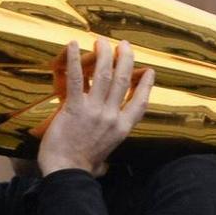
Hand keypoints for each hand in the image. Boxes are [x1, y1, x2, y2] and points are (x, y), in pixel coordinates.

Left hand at [37, 38, 154, 176]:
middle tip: (124, 45)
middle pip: (122, 81)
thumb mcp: (103, 159)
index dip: (145, 85)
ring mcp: (94, 110)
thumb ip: (105, 153)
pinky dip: (76, 60)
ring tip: (102, 42)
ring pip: (104, 75)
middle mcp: (112, 116)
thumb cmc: (81, 168)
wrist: (66, 173)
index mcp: (122, 128)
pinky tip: (74, 45)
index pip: (140, 102)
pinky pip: (77, 79)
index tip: (149, 71)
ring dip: (104, 55)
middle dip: (125, 59)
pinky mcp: (74, 107)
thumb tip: (103, 163)